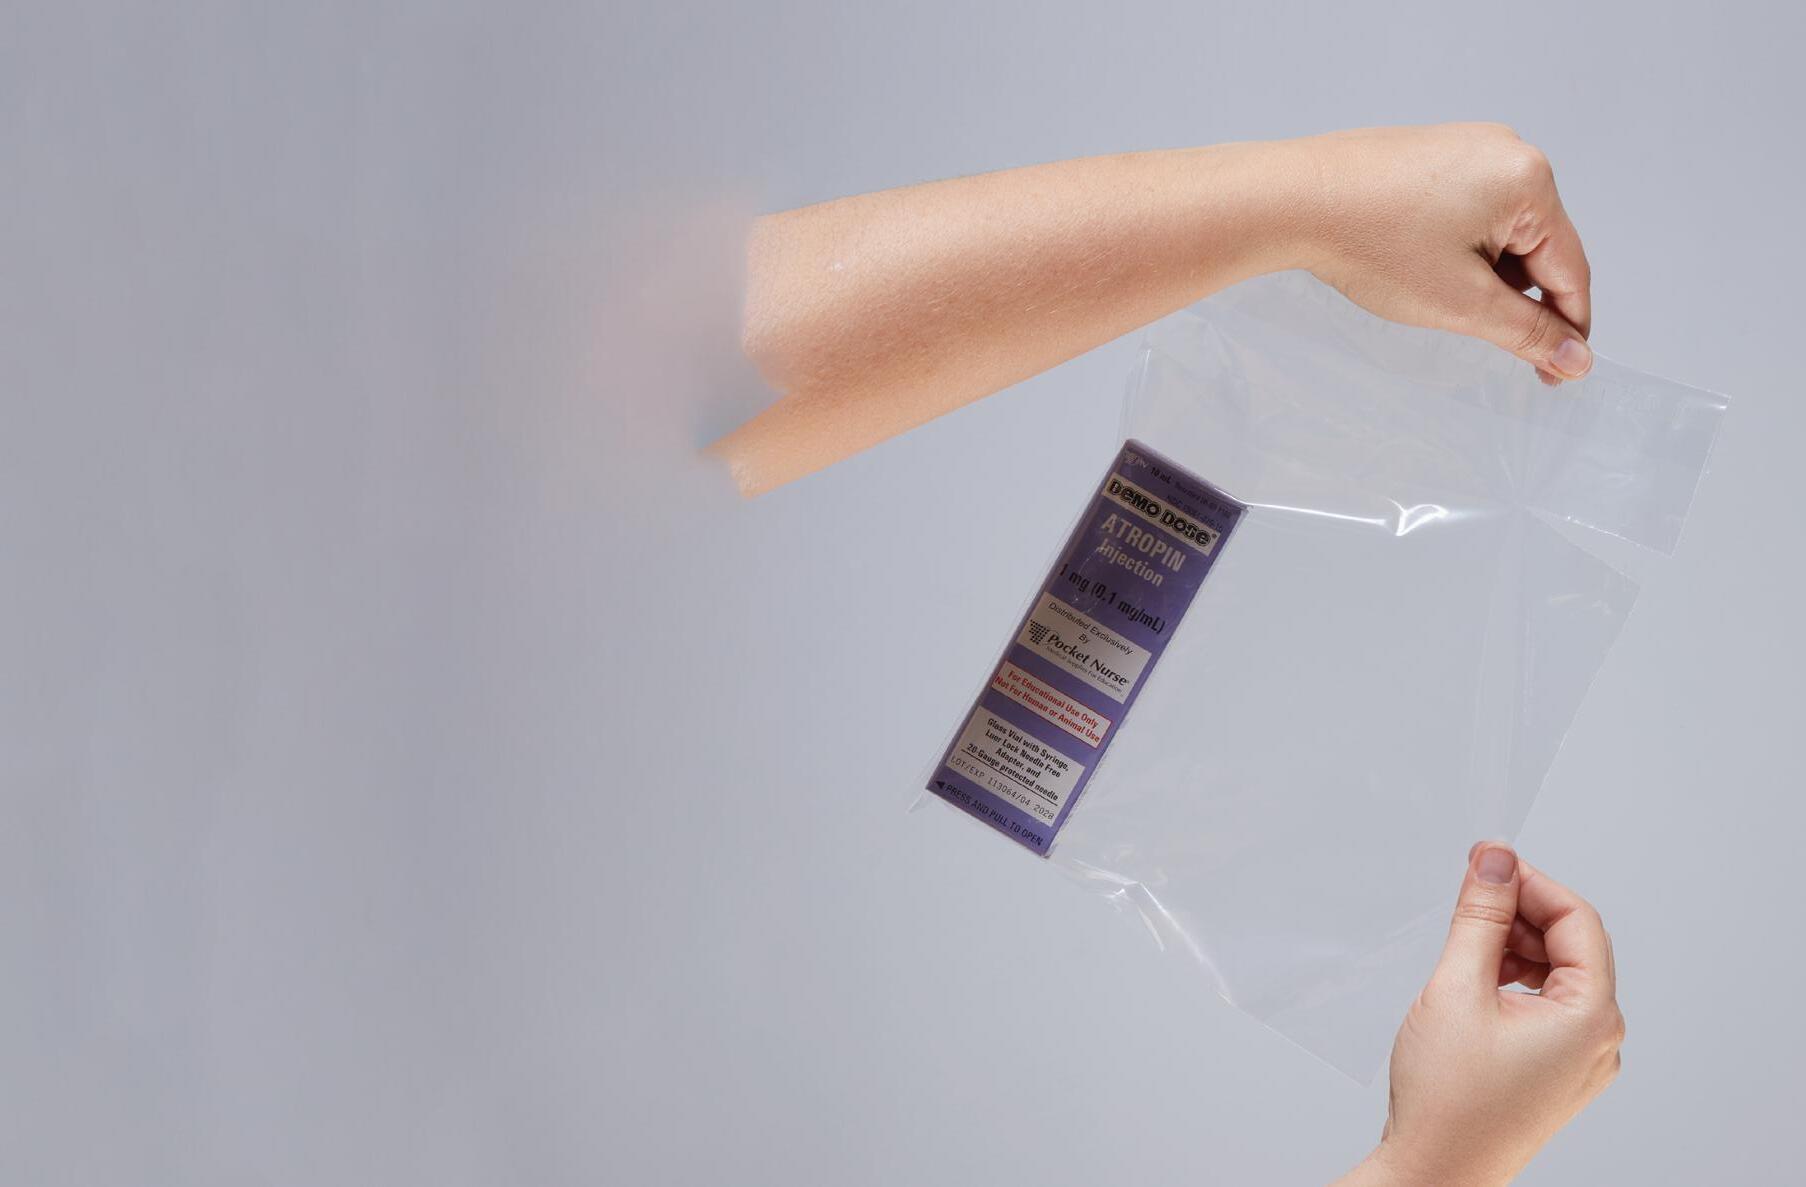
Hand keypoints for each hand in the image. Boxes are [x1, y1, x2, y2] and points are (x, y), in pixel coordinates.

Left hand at [1292, 124, 1593, 384]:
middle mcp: (1507, 150)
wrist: (1290, 200)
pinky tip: (1414, 264)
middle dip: (1511, 296)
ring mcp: (1468, 146)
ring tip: (1424, 287)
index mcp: (1529, 180)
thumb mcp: (1461, 302)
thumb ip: (1527, 332)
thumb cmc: (1369, 241)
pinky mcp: (1433, 154)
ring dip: (1480, 274)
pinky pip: (1466, 211)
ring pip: (1499, 233)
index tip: (1561, 372)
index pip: (1570, 270)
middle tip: (1471, 329)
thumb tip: (1576, 357)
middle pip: (1536, 248)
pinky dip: (1455, 248)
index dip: (1567, 328)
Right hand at [1337, 845, 1624, 1185]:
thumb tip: (1495, 858)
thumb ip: (1480, 916)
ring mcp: (1580, 1059)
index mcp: (1591, 1016)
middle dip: (1520, 913)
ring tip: (1462, 946)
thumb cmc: (1447, 1099)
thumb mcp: (1457, 987)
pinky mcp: (1555, 1072)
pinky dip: (1511, 981)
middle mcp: (1599, 1039)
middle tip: (1466, 895)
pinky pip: (1545, 1006)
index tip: (1485, 862)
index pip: (1577, 920)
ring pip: (1556, 974)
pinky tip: (1471, 981)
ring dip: (1513, 947)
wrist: (1434, 1172)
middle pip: (1571, 945)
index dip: (1531, 881)